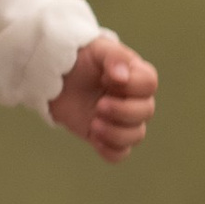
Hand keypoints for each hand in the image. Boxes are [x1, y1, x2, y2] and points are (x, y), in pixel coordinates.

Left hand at [48, 34, 157, 161]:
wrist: (54, 76)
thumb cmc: (80, 58)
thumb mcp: (97, 49)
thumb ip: (114, 56)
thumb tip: (122, 76)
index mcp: (136, 75)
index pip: (149, 83)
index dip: (131, 85)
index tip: (105, 78)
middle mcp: (134, 99)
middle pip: (146, 112)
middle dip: (123, 111)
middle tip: (99, 105)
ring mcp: (120, 120)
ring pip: (136, 136)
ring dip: (117, 133)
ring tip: (94, 124)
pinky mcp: (105, 137)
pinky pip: (120, 154)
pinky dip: (111, 151)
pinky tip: (95, 139)